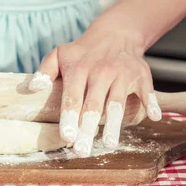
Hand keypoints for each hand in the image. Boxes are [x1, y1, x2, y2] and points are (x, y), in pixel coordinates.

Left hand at [29, 21, 160, 156]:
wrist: (115, 34)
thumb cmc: (82, 53)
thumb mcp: (59, 54)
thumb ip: (44, 71)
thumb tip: (32, 89)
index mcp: (79, 69)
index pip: (72, 97)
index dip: (69, 117)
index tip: (67, 137)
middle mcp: (101, 72)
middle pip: (93, 105)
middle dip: (87, 129)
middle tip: (82, 150)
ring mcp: (122, 74)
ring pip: (117, 102)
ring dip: (114, 124)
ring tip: (109, 144)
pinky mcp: (141, 76)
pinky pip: (147, 91)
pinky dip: (151, 103)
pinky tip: (153, 117)